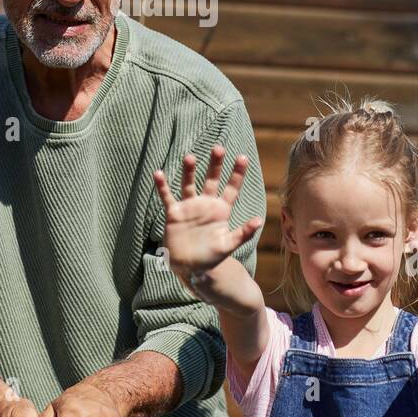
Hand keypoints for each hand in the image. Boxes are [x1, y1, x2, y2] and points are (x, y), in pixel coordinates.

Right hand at [152, 145, 262, 285]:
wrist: (190, 268)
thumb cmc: (211, 258)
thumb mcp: (228, 245)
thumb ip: (243, 233)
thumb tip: (259, 220)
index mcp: (221, 211)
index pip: (231, 188)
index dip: (237, 173)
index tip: (243, 157)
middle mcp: (206, 204)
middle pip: (211, 180)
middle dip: (215, 165)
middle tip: (218, 148)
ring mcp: (189, 207)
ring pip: (189, 184)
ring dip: (189, 171)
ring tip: (190, 157)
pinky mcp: (174, 213)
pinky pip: (167, 197)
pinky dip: (162, 186)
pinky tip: (158, 173)